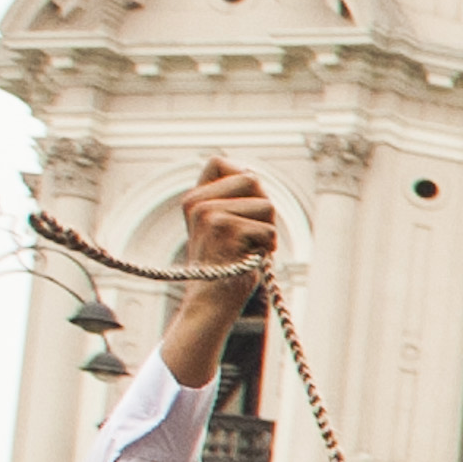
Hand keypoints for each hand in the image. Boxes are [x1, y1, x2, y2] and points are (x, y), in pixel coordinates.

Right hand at [157, 160, 277, 390]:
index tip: (244, 203)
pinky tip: (247, 259)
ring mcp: (209, 214)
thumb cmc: (226, 263)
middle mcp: (196, 202)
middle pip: (252, 179)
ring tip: (247, 248)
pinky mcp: (226, 230)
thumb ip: (233, 199)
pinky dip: (267, 249)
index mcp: (193, 198)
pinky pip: (269, 230)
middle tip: (248, 234)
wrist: (211, 300)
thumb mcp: (222, 224)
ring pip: (266, 205)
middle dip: (262, 207)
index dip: (241, 177)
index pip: (220, 162)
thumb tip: (251, 172)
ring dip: (266, 230)